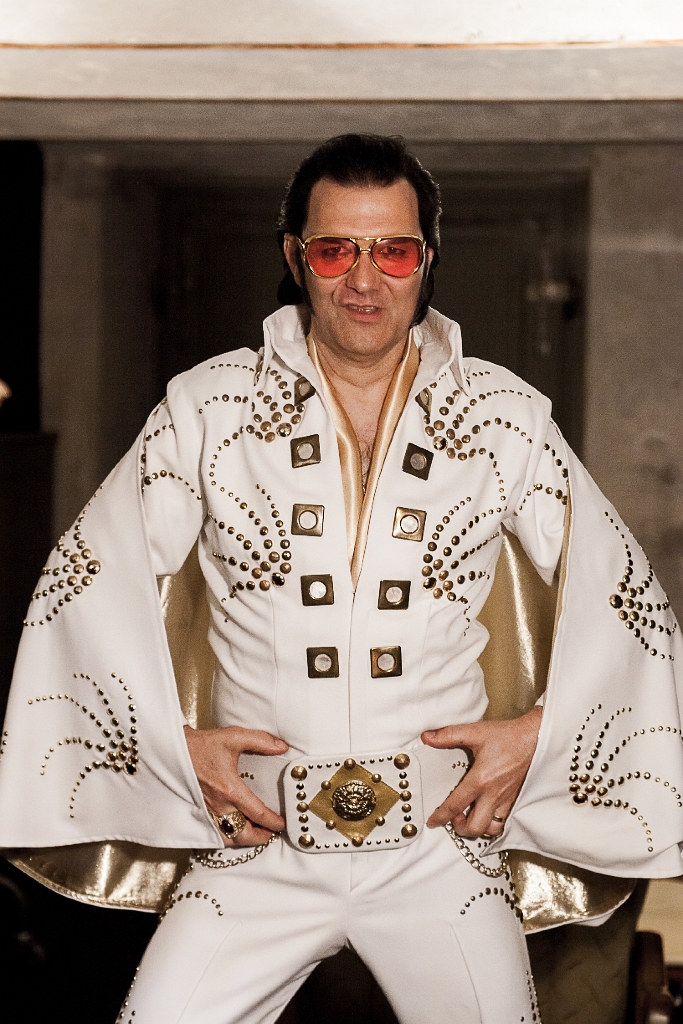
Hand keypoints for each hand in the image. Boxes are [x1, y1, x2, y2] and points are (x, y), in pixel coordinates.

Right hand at [184, 725, 287, 846]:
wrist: (175, 750)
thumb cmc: (202, 745)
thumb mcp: (234, 737)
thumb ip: (261, 741)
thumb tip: (281, 747)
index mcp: (230, 789)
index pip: (258, 813)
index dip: (274, 822)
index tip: (283, 824)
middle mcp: (219, 805)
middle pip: (243, 834)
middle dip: (261, 837)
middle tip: (271, 833)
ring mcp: (208, 811)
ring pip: (228, 837)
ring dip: (244, 838)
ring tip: (256, 833)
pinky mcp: (200, 811)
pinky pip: (215, 833)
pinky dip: (227, 837)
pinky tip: (233, 831)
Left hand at [421, 706, 542, 838]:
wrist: (535, 738)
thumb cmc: (507, 736)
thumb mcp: (475, 732)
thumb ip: (448, 735)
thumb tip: (428, 737)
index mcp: (480, 779)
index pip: (456, 805)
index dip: (441, 816)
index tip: (433, 822)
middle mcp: (494, 794)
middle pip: (475, 827)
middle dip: (461, 829)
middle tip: (454, 818)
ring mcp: (507, 800)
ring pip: (492, 829)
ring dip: (479, 827)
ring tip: (471, 816)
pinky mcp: (516, 800)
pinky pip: (504, 821)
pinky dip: (493, 823)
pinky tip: (487, 813)